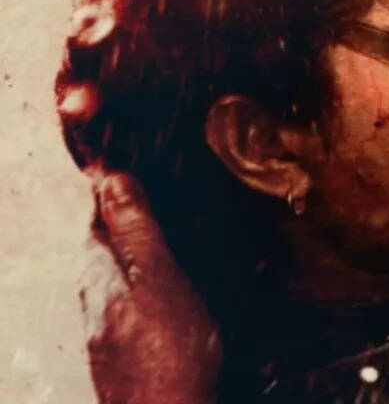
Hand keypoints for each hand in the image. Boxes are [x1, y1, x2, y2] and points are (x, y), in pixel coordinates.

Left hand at [79, 169, 220, 403]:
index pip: (99, 209)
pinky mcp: (122, 340)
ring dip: (138, 242)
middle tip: (159, 185)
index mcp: (99, 267)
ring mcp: (106, 318)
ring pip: (117, 265)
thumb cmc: (166, 353)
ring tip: (168, 224)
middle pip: (105, 236)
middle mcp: (94, 290)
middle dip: (128, 210)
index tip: (141, 160)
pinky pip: (130, 291)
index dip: (117, 183)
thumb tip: (113, 178)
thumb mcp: (159, 279)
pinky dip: (146, 273)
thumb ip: (137, 230)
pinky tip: (168, 279)